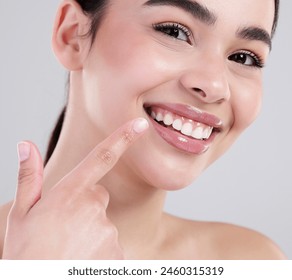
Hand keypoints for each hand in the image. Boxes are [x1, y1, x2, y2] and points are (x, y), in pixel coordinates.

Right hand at [2, 118, 148, 258]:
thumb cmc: (24, 255)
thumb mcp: (21, 214)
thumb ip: (28, 177)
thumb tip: (26, 144)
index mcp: (70, 193)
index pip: (102, 157)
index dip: (123, 137)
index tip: (140, 125)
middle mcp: (94, 208)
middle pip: (98, 197)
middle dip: (86, 206)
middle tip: (64, 228)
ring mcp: (108, 232)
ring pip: (104, 223)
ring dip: (91, 232)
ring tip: (70, 249)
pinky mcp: (118, 254)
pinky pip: (112, 245)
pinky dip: (99, 252)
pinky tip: (81, 261)